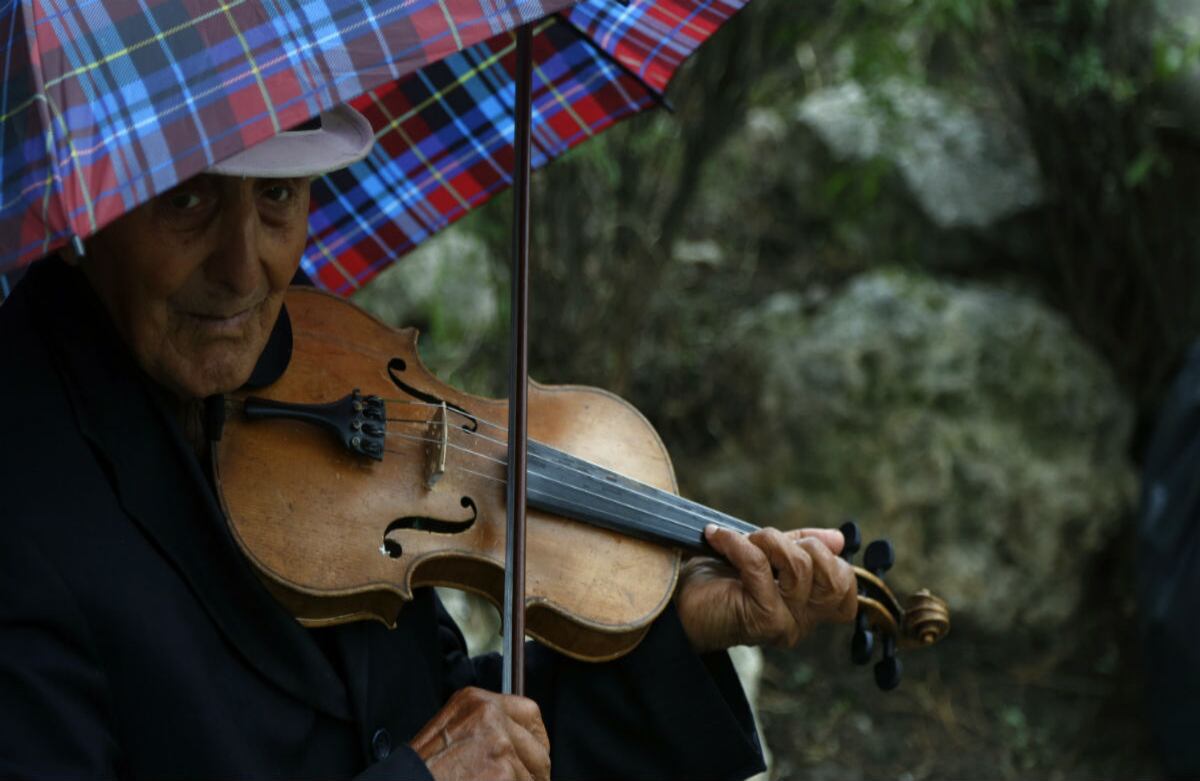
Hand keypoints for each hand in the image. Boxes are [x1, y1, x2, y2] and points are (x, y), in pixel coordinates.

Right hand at [409, 687, 549, 780]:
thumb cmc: (423, 768)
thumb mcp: (451, 731)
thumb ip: (485, 728)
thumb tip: (516, 742)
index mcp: (475, 700)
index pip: (529, 712)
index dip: (536, 739)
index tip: (536, 755)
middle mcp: (490, 714)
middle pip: (537, 743)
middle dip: (534, 768)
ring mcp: (499, 741)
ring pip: (534, 771)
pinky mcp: (503, 770)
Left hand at [675, 526, 857, 652]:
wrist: (674, 606)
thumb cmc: (716, 581)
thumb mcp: (765, 556)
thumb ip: (800, 548)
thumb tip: (839, 538)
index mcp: (806, 611)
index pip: (845, 587)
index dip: (828, 557)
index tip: (794, 544)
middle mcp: (801, 624)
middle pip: (834, 578)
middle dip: (804, 545)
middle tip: (767, 541)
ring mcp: (785, 624)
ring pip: (800, 567)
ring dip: (766, 540)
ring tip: (740, 540)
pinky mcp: (762, 619)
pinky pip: (759, 567)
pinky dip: (736, 543)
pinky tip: (715, 537)